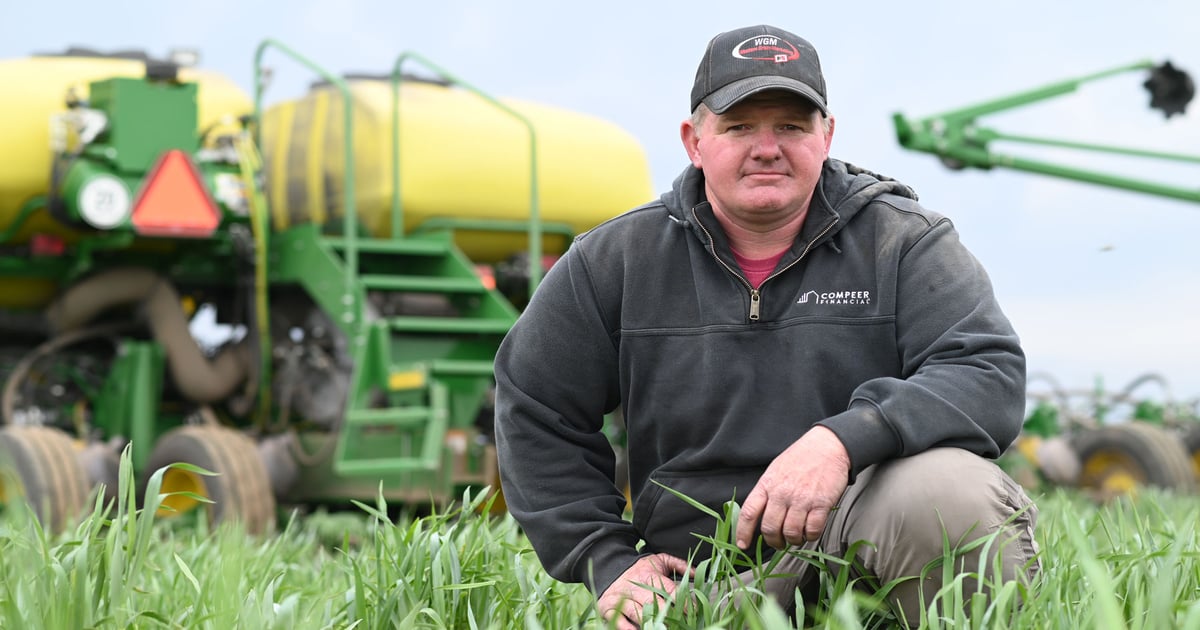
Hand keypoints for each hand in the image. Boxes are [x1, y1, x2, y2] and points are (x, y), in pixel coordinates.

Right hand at [598, 553, 691, 629]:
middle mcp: (634, 587)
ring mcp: (621, 598)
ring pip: (636, 613)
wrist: (608, 568)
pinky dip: (628, 629)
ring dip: (650, 623)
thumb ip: (679, 564)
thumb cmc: (639, 569)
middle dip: (667, 615)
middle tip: (679, 624)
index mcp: (648, 575)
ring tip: (662, 628)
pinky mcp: (608, 608)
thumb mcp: (659, 560)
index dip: (683, 602)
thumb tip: (698, 572)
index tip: (693, 612)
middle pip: (652, 603)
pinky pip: (619, 621)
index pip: (669, 590)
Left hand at [736, 425, 850, 549]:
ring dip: (793, 540)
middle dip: (773, 541)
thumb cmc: (801, 458)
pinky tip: (811, 531)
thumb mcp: (775, 470)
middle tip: (779, 543)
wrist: (827, 446)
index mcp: (767, 485)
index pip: (749, 513)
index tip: (742, 544)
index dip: (743, 532)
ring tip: (797, 537)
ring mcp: (801, 499)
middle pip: (770, 528)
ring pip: (791, 533)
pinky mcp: (821, 504)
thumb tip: (760, 514)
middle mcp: (781, 493)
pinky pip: (813, 530)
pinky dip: (811, 536)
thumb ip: (767, 491)